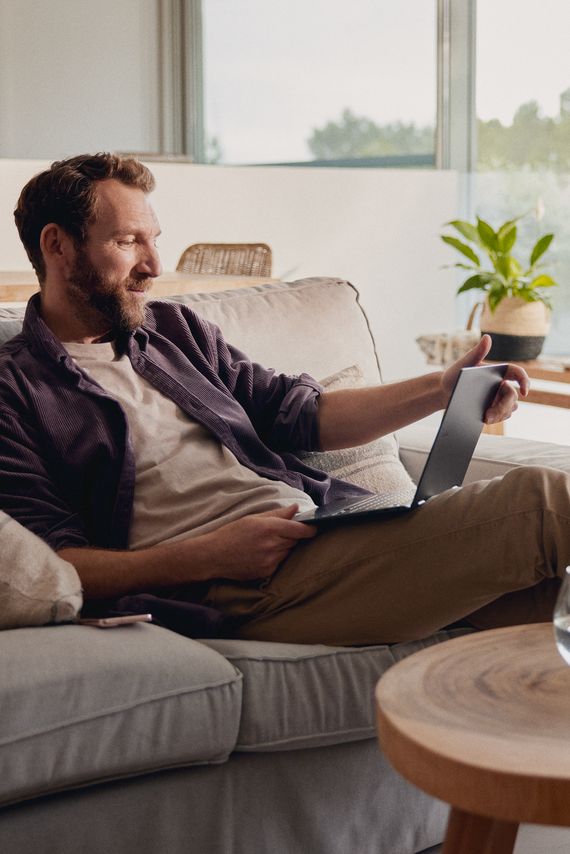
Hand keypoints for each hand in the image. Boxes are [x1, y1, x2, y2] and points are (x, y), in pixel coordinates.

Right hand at [196, 504, 316, 581]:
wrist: (214, 556)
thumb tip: (296, 509)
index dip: (310, 529)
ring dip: (283, 547)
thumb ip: (277, 514)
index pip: (300, 529)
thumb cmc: (232, 533)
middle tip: (278, 533)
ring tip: (266, 544)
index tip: (314, 528)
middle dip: (292, 536)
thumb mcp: (253, 518)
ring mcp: (270, 560)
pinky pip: (279, 563)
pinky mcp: (266, 572)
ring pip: (287, 552)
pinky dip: (275, 558)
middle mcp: (272, 545)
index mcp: (269, 528)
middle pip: (295, 541)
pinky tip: (260, 554)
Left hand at [441, 334, 529, 424]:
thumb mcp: (464, 364)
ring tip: (485, 418)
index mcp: (499, 371)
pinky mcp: (493, 409)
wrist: (444, 392)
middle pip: (512, 397)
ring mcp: (499, 398)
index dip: (525, 381)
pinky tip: (484, 420)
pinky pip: (502, 416)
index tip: (524, 392)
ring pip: (510, 408)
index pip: (518, 374)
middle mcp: (502, 384)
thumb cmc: (454, 375)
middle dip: (503, 407)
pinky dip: (496, 418)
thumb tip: (487, 337)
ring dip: (500, 414)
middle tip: (489, 415)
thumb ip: (477, 351)